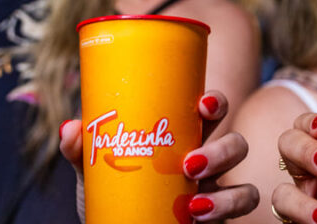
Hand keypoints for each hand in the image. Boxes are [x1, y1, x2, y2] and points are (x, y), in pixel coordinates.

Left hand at [59, 90, 258, 221]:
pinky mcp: (220, 216)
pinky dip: (226, 209)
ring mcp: (215, 190)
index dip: (216, 103)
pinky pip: (242, 206)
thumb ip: (83, 151)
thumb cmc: (117, 196)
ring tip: (193, 202)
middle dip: (222, 150)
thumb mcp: (97, 172)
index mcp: (183, 139)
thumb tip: (72, 128)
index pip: (210, 111)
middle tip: (188, 164)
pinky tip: (199, 216)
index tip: (203, 104)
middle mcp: (206, 161)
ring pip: (244, 178)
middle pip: (236, 143)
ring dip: (227, 191)